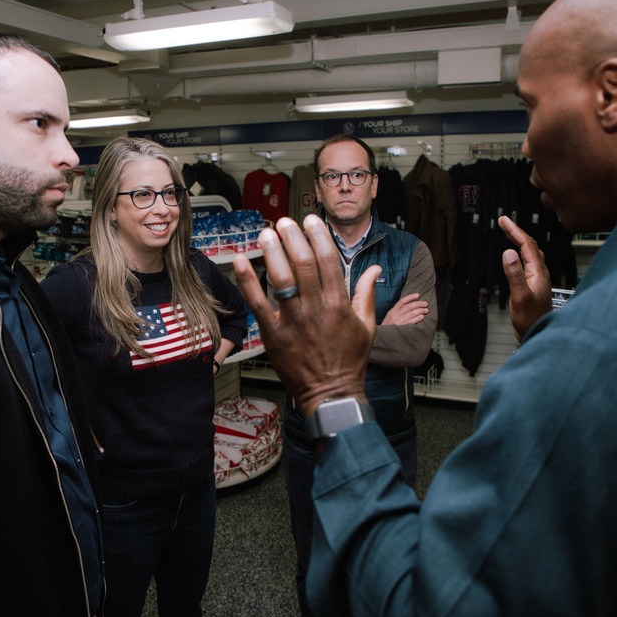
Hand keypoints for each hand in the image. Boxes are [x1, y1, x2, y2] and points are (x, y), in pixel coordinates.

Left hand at [233, 215, 378, 415]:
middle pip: (303, 264)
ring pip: (281, 279)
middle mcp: (316, 309)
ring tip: (266, 233)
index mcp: (339, 304)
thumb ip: (367, 293)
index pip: (328, 260)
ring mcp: (293, 322)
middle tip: (284, 222)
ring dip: (272, 253)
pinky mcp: (273, 335)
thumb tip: (375, 268)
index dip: (318, 236)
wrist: (331, 395)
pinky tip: (241, 260)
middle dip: (293, 237)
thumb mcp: (367, 327)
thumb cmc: (349, 362)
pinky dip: (248, 281)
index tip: (311, 220)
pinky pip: (258, 304)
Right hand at [381, 293, 427, 325]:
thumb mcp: (389, 318)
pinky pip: (411, 321)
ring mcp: (398, 322)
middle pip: (408, 306)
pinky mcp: (401, 328)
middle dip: (418, 304)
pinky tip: (422, 317)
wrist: (382, 338)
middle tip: (425, 304)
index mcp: (392, 311)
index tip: (417, 295)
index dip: (410, 297)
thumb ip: (397, 312)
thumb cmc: (387, 328)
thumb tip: (408, 306)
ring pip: (411, 313)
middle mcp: (395, 315)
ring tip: (426, 310)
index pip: (402, 301)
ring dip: (420, 311)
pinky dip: (417, 318)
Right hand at [499, 215, 551, 341]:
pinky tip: (516, 254)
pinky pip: (528, 261)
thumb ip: (514, 274)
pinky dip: (520, 252)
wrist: (537, 333)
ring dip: (519, 240)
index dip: (515, 230)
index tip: (503, 220)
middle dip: (516, 231)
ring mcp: (538, 278)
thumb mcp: (520, 296)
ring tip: (509, 232)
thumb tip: (508, 252)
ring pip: (530, 252)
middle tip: (503, 222)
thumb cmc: (531, 319)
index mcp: (538, 272)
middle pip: (530, 245)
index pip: (527, 244)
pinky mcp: (534, 284)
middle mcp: (540, 272)